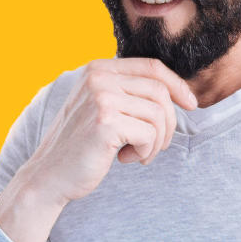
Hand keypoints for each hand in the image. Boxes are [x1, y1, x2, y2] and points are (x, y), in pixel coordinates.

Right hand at [23, 57, 197, 205]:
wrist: (49, 175)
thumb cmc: (81, 146)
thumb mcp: (102, 108)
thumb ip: (128, 93)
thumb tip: (179, 91)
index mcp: (97, 69)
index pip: (151, 66)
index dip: (177, 84)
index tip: (191, 104)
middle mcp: (98, 77)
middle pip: (160, 91)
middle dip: (168, 122)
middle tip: (154, 145)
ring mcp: (101, 97)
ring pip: (159, 113)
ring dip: (156, 141)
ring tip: (137, 154)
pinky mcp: (106, 121)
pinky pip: (150, 134)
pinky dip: (145, 152)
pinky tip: (125, 159)